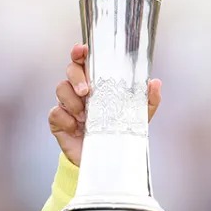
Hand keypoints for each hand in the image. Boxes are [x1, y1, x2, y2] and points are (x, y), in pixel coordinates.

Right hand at [49, 43, 162, 165]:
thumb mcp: (138, 116)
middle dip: (76, 77)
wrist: (106, 160)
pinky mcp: (58, 121)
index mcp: (97, 83)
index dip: (80, 52)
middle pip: (70, 70)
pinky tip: (77, 128)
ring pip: (60, 88)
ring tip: (85, 116)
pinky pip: (55, 112)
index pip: (85, 61)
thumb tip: (155, 82)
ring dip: (72, 101)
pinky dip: (66, 119)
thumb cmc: (120, 132)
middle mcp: (79, 90)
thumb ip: (148, 100)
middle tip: (86, 91)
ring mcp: (67, 104)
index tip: (82, 50)